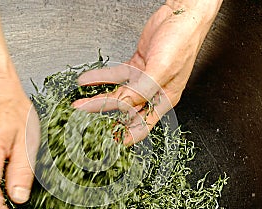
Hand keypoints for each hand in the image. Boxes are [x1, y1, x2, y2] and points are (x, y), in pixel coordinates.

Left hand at [73, 0, 221, 144]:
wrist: (182, 14)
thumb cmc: (182, 41)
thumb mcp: (161, 69)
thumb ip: (142, 90)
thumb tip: (123, 107)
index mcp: (164, 100)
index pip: (141, 125)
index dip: (124, 135)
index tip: (106, 142)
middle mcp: (153, 92)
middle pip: (125, 111)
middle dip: (104, 116)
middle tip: (85, 121)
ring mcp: (143, 79)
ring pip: (117, 94)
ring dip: (98, 98)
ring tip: (79, 104)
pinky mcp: (136, 66)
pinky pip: (115, 76)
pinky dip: (100, 78)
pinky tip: (86, 81)